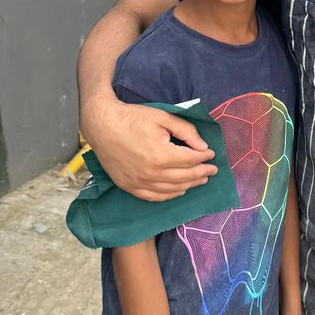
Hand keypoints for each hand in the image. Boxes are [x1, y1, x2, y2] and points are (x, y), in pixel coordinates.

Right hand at [87, 95, 217, 201]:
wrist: (101, 124)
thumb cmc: (132, 118)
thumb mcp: (163, 118)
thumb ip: (186, 132)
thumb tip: (203, 147)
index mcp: (162, 155)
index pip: (191, 160)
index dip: (204, 157)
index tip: (211, 154)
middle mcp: (151, 173)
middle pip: (185, 177)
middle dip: (202, 173)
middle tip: (212, 170)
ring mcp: (139, 182)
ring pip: (172, 189)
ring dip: (190, 185)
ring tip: (201, 180)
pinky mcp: (129, 186)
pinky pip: (154, 197)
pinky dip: (170, 195)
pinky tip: (179, 190)